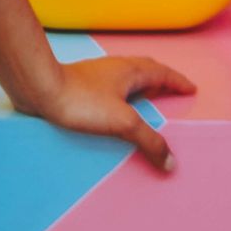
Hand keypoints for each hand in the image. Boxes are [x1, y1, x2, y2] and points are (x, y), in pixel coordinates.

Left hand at [19, 56, 196, 171]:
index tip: (191, 89)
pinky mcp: (79, 85)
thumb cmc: (81, 100)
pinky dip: (119, 96)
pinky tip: (111, 109)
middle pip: (146, 71)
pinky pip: (108, 88)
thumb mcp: (123, 123)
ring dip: (139, 88)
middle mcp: (115, 68)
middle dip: (161, 82)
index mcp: (132, 71)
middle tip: (171, 93)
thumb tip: (170, 162)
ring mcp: (96, 75)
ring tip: (144, 103)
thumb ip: (149, 141)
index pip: (164, 74)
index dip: (178, 82)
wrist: (39, 89)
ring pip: (126, 78)